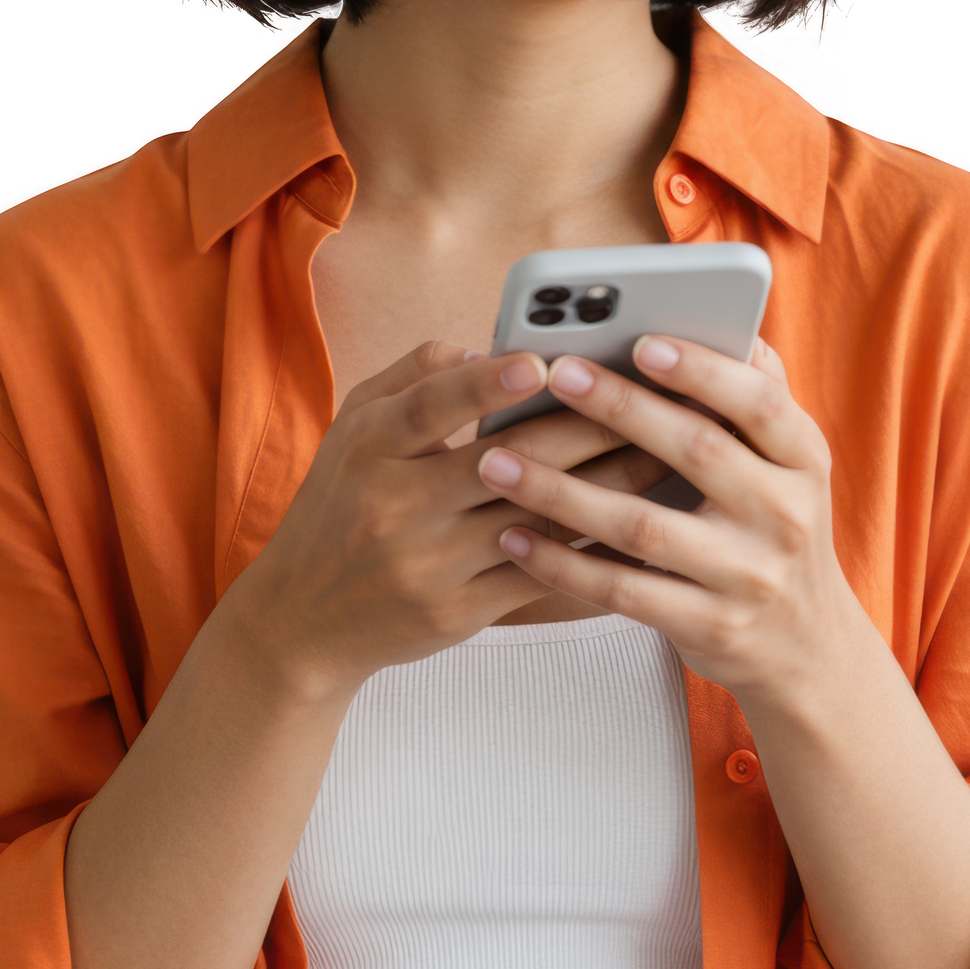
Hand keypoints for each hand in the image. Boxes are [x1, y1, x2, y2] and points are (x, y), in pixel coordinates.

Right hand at [229, 340, 673, 699]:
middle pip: (505, 462)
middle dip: (587, 428)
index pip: (429, 408)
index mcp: (371, 447)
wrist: (303, 618)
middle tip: (651, 398)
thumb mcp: (356, 425)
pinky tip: (639, 529)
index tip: (540, 361)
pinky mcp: (456, 613)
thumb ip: (417, 376)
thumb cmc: (342, 500)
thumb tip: (490, 350)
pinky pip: (539, 579)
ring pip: (536, 519)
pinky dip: (593, 553)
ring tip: (666, 456)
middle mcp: (397, 506)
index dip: (483, 385)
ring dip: (608, 488)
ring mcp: (429, 565)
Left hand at [472, 336, 866, 705]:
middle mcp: (784, 515)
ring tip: (497, 461)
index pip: (761, 403)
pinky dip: (563, 565)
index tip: (641, 340)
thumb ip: (756, 396)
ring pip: (643, 527)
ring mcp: (748, 577)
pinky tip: (512, 536)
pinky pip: (624, 593)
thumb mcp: (790, 463)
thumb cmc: (774, 527)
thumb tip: (729, 321)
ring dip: (563, 491)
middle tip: (554, 373)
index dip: (703, 370)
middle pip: (696, 452)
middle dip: (621, 409)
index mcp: (803, 459)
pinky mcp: (709, 628)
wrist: (807, 649)